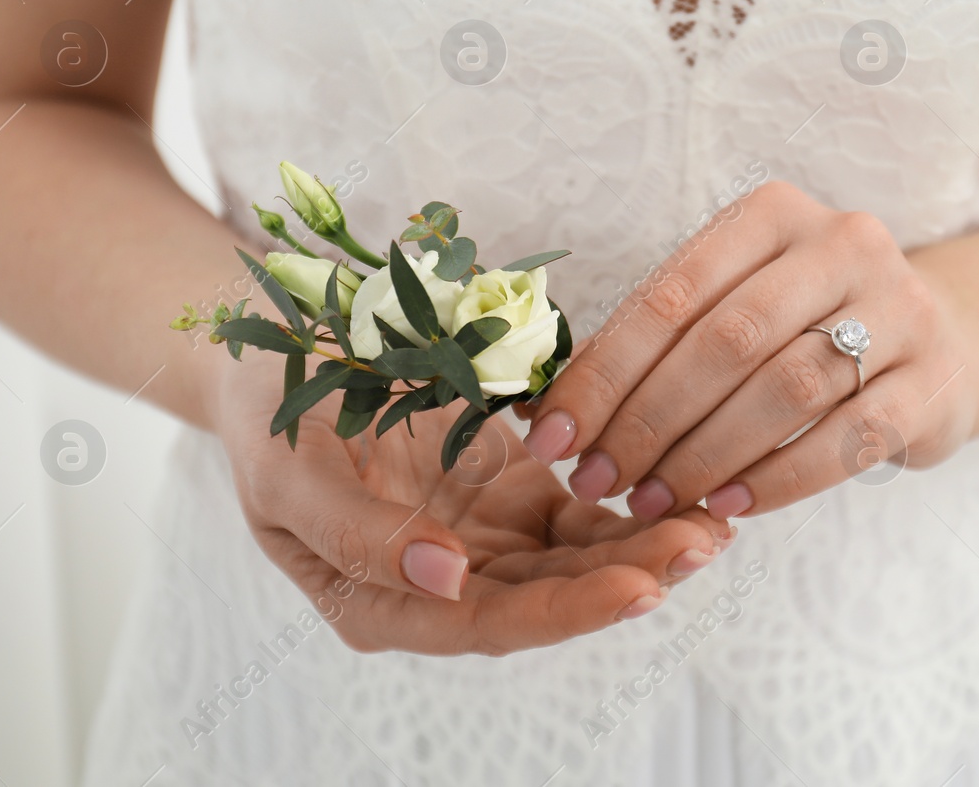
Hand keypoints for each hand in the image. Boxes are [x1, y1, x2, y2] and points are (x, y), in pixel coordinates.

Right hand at [207, 352, 731, 655]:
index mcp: (380, 603)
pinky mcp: (509, 492)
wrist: (272, 354)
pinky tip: (681, 487)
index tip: (641, 587)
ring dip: (643, 544)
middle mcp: (441, 583)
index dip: (568, 610)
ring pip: (576, 559)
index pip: (490, 622)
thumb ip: (359, 537)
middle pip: (550, 596)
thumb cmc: (266, 414)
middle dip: (631, 575)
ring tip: (712, 520)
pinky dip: (628, 502)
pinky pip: (581, 512)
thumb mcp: (288, 475)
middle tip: (703, 540)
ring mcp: (480, 539)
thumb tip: (445, 580)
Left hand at [522, 182, 977, 519]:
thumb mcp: (738, 302)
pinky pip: (848, 437)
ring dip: (705, 456)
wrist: (942, 341)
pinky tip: (730, 505)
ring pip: (785, 389)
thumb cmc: (804, 326)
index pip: (671, 294)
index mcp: (774, 214)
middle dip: (648, 421)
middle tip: (597, 482)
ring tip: (652, 503)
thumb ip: (661, 339)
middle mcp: (843, 244)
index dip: (604, 372)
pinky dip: (780, 478)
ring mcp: (900, 308)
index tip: (552, 436)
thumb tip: (548, 409)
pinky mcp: (935, 379)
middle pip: (726, 341)